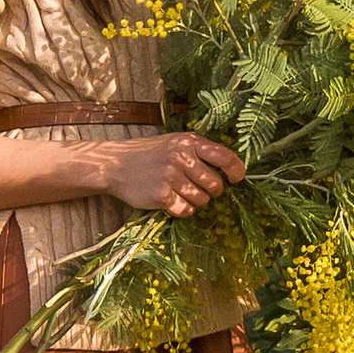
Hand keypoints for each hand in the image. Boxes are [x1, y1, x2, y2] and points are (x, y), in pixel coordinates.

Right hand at [103, 129, 245, 216]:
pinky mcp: (162, 197)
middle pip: (215, 184)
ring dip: (196, 200)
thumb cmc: (148, 153)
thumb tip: (228, 166)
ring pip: (202, 200)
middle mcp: (182, 158)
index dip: (236, 170)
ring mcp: (172, 178)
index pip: (224, 156)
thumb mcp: (174, 142)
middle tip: (201, 188)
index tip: (237, 178)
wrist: (116, 164)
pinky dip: (183, 209)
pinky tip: (172, 200)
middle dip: (212, 191)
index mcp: (188, 141)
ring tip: (180, 191)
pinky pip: (186, 210)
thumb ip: (198, 150)